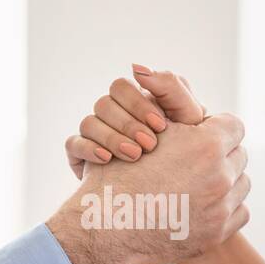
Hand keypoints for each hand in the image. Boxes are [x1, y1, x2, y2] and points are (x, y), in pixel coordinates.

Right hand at [48, 112, 249, 263]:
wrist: (107, 228)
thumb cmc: (119, 175)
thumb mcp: (141, 128)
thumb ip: (166, 100)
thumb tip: (155, 71)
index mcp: (206, 144)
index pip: (233, 125)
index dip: (216, 127)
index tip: (202, 136)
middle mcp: (220, 175)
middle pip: (239, 154)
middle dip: (221, 155)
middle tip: (197, 161)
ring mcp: (221, 207)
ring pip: (241, 184)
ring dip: (226, 181)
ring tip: (199, 183)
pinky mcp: (218, 233)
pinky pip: (239, 212)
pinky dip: (224, 208)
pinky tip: (201, 205)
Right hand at [66, 65, 207, 179]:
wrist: (176, 195)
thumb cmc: (190, 153)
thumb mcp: (189, 119)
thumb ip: (172, 87)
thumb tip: (137, 67)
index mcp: (135, 100)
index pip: (122, 87)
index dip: (138, 103)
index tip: (162, 125)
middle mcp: (112, 114)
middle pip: (104, 103)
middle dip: (128, 123)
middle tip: (150, 144)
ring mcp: (95, 134)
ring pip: (89, 122)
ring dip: (113, 137)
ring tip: (135, 155)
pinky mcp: (81, 155)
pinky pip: (73, 143)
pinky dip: (90, 148)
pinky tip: (108, 159)